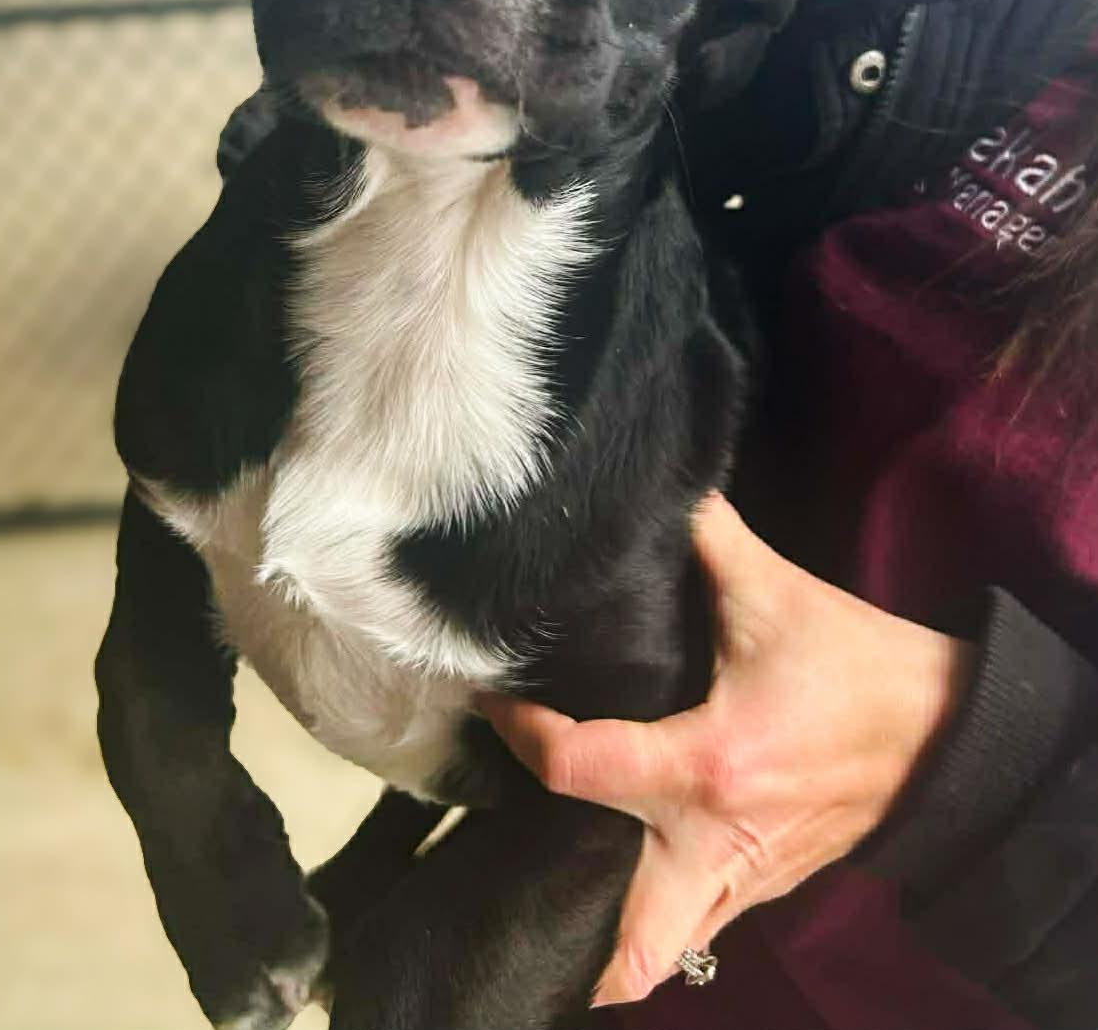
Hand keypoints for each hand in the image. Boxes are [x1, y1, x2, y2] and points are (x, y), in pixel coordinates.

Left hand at [481, 493, 974, 1007]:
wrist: (945, 730)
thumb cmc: (857, 663)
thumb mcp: (776, 590)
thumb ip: (705, 535)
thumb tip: (656, 489)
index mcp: (707, 766)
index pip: (578, 769)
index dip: (520, 735)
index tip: (495, 704)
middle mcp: (715, 842)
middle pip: (625, 939)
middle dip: (563, 930)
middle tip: (505, 867)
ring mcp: (744, 879)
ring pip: (659, 952)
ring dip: (604, 936)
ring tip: (547, 882)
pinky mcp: (766, 886)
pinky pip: (695, 928)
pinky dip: (649, 914)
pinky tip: (616, 869)